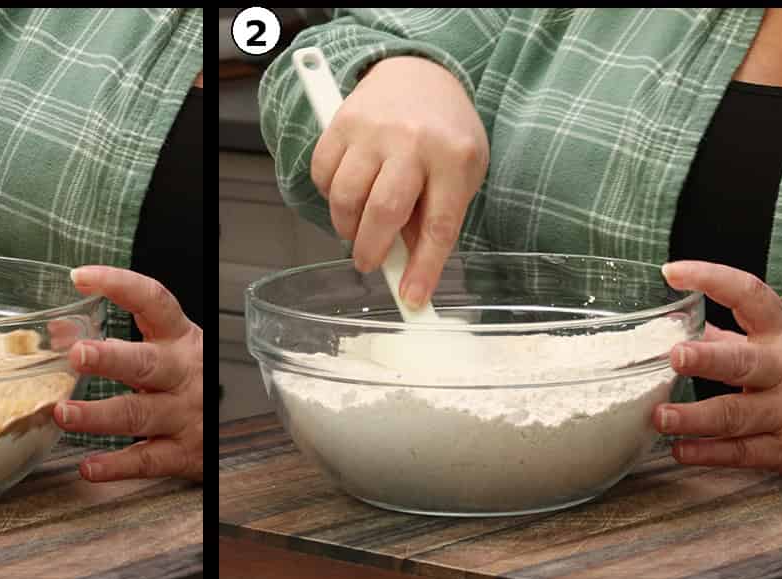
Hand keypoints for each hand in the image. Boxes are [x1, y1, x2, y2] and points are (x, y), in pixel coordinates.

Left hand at [55, 266, 202, 481]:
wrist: (231, 427)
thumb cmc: (190, 383)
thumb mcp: (162, 353)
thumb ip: (113, 343)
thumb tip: (58, 334)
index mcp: (181, 340)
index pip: (154, 302)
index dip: (120, 285)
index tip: (82, 278)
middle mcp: (185, 375)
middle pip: (146, 363)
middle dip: (110, 360)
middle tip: (77, 355)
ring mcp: (185, 416)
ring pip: (140, 414)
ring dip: (99, 415)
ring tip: (65, 413)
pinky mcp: (183, 454)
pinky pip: (147, 460)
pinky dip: (116, 466)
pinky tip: (90, 466)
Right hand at [309, 55, 488, 305]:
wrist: (420, 75)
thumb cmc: (442, 136)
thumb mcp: (458, 176)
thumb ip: (433, 220)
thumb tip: (406, 272)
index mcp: (455, 157)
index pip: (438, 226)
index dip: (423, 269)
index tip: (412, 300)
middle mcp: (414, 140)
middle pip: (384, 212)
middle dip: (371, 250)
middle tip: (369, 262)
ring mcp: (375, 129)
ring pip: (346, 197)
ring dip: (347, 226)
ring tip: (358, 225)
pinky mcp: (342, 123)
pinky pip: (323, 176)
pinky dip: (330, 196)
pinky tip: (348, 192)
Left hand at [655, 261, 781, 476]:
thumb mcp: (775, 347)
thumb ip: (729, 339)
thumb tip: (679, 324)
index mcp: (781, 335)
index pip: (749, 295)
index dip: (712, 279)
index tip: (672, 272)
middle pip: (744, 361)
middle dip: (709, 359)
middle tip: (676, 357)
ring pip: (737, 413)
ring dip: (696, 417)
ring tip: (661, 416)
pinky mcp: (781, 448)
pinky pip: (741, 451)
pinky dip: (708, 452)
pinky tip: (681, 450)